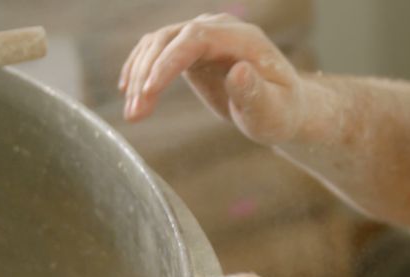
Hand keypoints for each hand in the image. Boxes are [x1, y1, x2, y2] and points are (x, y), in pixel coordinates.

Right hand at [118, 13, 307, 144]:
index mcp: (243, 39)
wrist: (281, 107)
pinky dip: (140, 69)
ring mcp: (203, 36)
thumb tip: (238, 72)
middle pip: (171, 38)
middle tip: (135, 113)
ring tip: (133, 114)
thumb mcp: (273, 111)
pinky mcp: (190, 49)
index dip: (169, 62)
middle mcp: (219, 29)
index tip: (149, 91)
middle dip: (148, 74)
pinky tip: (128, 91)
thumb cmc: (280, 112)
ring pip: (158, 43)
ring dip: (139, 76)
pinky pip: (157, 51)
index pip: (197, 39)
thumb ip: (256, 93)